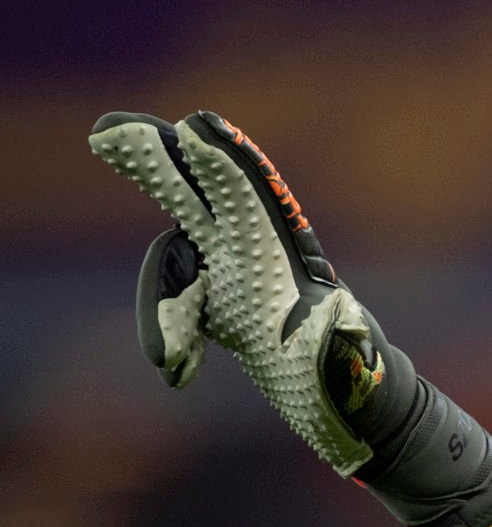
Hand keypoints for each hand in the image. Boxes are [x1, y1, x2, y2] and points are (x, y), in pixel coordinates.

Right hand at [91, 110, 381, 475]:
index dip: (221, 165)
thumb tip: (343, 319)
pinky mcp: (217, 302)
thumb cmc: (349, 376)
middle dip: (154, 164)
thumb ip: (340, 338)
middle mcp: (252, 253)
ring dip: (163, 308)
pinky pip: (175, 304)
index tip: (194, 130)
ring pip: (174, 262)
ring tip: (171, 361)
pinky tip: (179, 373)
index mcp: (285, 254)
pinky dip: (170, 334)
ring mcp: (229, 274)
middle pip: (192, 196)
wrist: (343, 396)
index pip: (248, 197)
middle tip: (107, 134)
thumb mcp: (347, 357)